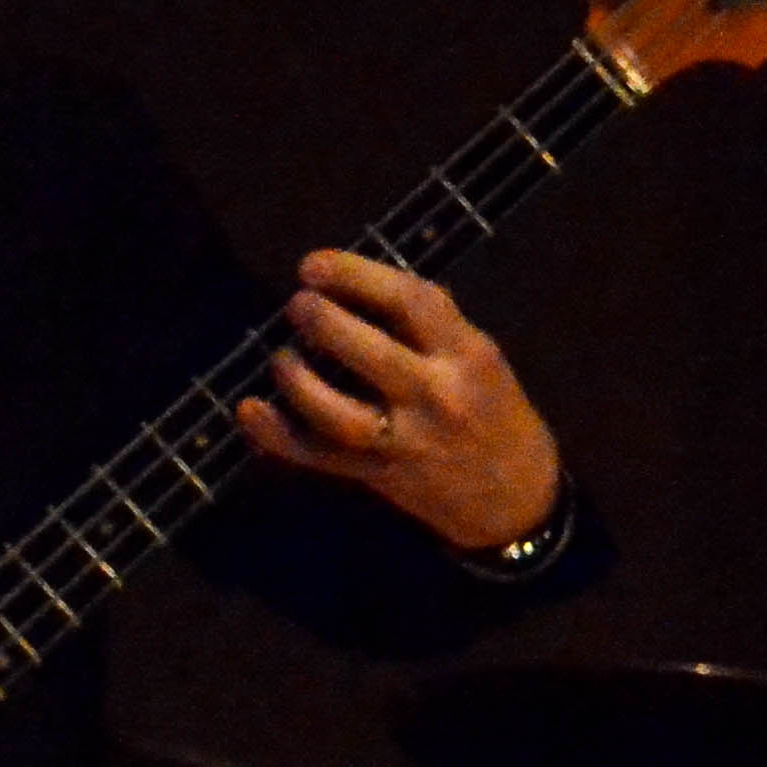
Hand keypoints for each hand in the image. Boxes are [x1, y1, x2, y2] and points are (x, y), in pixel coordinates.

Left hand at [234, 251, 565, 552]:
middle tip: (297, 306)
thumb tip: (361, 282)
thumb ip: (433, 325)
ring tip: (282, 356)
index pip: (412, 302)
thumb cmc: (497, 414)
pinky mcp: (380, 476)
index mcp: (468, 356)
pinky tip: (249, 409)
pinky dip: (277, 435)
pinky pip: (320, 457)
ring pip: (337, 412)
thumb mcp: (483, 360)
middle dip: (322, 321)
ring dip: (296, 378)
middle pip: (369, 353)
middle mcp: (438, 397)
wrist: (517, 501)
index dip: (356, 275)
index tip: (312, 266)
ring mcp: (406, 441)